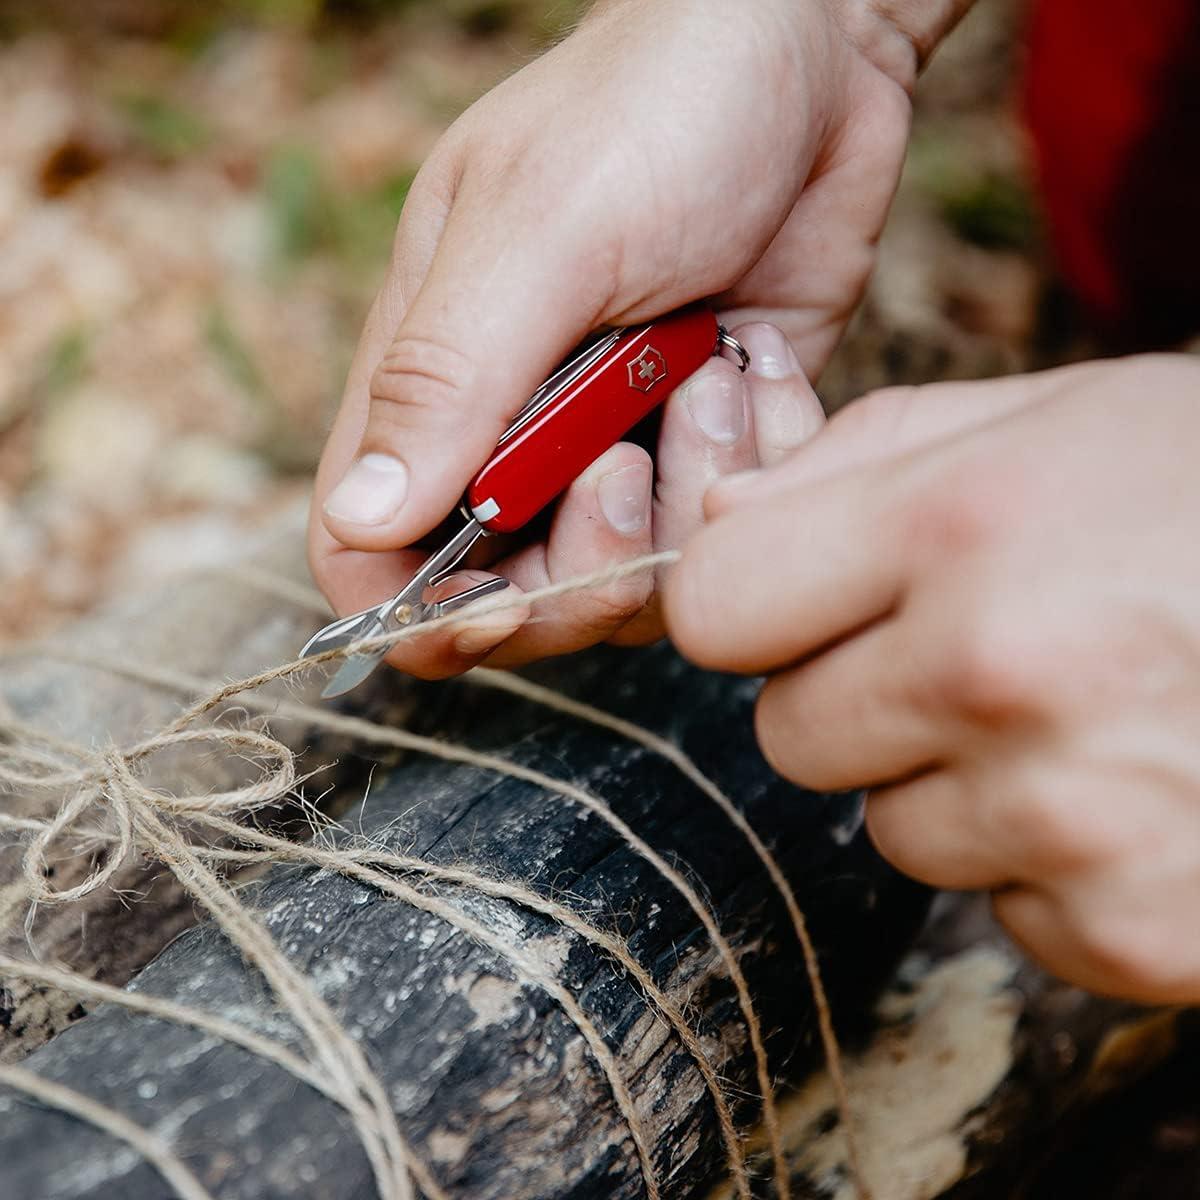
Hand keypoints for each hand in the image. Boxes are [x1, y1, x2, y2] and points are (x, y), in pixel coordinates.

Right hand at [308, 0, 927, 677]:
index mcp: (432, 388)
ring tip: (715, 376)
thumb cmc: (652, 111)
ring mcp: (618, 451)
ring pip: (629, 582)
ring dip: (686, 498)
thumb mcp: (539, 233)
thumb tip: (361, 520)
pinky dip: (756, 469)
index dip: (420, 618)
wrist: (804, 55)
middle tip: (632, 456)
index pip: (372, 554)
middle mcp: (517, 441)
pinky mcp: (707, 449)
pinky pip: (723, 533)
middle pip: (515, 601)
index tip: (501, 609)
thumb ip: (447, 378)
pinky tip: (759, 372)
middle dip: (584, 563)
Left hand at [665, 354, 1199, 1002]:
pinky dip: (1046, 867)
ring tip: (1085, 712)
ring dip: (955, 782)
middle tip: (977, 648)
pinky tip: (1142, 792)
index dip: (747, 606)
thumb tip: (714, 527)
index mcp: (968, 522)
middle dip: (856, 695)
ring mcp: (1071, 817)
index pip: (711, 609)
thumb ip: (863, 460)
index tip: (795, 600)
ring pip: (887, 827)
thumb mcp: (1057, 417)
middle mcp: (1006, 671)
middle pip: (788, 731)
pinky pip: (998, 908)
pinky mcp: (1130, 929)